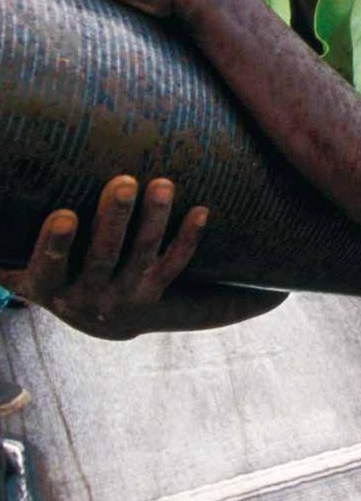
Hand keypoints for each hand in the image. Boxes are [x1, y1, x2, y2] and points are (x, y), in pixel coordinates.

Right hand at [0, 176, 207, 339]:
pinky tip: (201, 211)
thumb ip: (7, 249)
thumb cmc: (48, 273)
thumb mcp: (17, 267)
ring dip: (154, 219)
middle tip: (124, 181)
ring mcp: (124, 296)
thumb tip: (1, 198)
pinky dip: (188, 239)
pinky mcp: (153, 292)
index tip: (64, 215)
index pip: (49, 267)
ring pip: (142, 256)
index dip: (55, 244)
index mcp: (48, 287)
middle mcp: (87, 297)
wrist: (92, 318)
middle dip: (114, 218)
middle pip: (102, 256)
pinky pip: (173, 266)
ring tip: (162, 184)